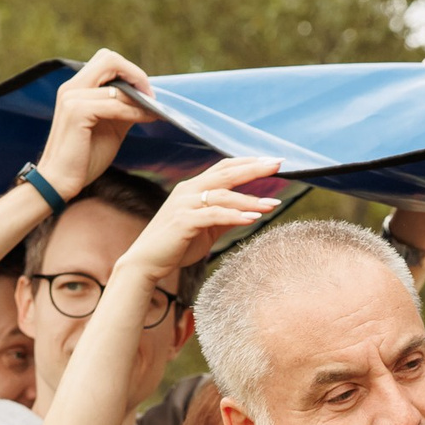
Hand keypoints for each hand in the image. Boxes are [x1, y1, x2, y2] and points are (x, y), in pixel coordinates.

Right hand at [37, 49, 158, 199]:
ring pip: (116, 85)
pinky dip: (134, 112)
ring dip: (139, 98)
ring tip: (153, 111)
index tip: (146, 92)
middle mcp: (71, 87)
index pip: (106, 60)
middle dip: (135, 74)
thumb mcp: (109, 126)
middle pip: (109, 58)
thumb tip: (147, 98)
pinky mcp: (77, 112)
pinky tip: (145, 119)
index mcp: (75, 87)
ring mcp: (72, 98)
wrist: (60, 182)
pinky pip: (115, 104)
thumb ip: (123, 107)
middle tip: (150, 96)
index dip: (130, 71)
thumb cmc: (84, 157)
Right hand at [120, 156, 282, 280]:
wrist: (146, 262)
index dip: (248, 162)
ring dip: (250, 199)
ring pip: (223, 195)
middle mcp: (188, 190)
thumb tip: (250, 213)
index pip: (224, 168)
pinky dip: (234, 216)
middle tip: (279, 164)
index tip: (273, 161)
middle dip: (254, 168)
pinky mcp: (183, 221)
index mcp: (193, 188)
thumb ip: (225, 218)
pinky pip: (214, 215)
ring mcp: (184, 204)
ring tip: (273, 204)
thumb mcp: (206, 229)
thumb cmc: (175, 245)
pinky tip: (253, 219)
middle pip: (226, 173)